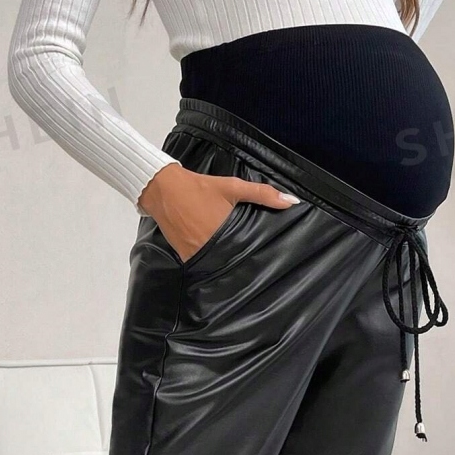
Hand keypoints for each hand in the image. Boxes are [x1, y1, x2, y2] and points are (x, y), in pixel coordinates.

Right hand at [138, 164, 299, 261]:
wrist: (163, 189)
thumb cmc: (200, 187)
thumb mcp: (232, 187)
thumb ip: (262, 194)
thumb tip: (291, 201)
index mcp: (223, 232)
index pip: (245, 253)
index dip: (255, 258)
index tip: (266, 262)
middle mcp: (209, 247)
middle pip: (231, 261)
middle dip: (241, 263)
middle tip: (256, 267)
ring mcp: (196, 254)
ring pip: (217, 265)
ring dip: (225, 264)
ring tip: (238, 265)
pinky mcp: (185, 256)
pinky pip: (202, 264)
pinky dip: (209, 263)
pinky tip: (217, 261)